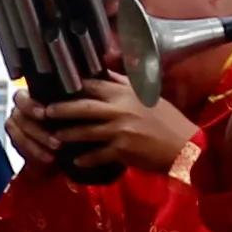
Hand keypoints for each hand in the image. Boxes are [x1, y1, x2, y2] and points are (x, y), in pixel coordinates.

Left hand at [23, 73, 190, 179]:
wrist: (185, 145)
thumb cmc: (167, 120)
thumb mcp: (148, 96)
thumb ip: (124, 85)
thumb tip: (104, 71)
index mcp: (126, 94)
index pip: (94, 85)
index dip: (74, 85)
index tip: (59, 87)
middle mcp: (121, 110)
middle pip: (83, 107)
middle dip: (61, 109)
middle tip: (46, 111)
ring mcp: (120, 131)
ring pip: (86, 132)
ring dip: (68, 135)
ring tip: (55, 137)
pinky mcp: (122, 150)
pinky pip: (97, 154)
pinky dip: (85, 158)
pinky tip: (75, 160)